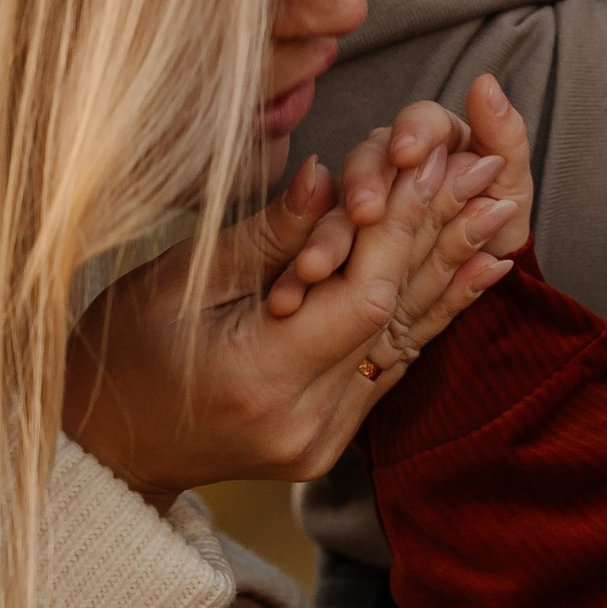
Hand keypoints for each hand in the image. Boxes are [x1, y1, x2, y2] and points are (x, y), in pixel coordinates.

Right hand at [63, 80, 530, 498]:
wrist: (102, 448)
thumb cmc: (124, 349)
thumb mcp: (181, 279)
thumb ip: (268, 234)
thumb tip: (331, 172)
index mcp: (259, 379)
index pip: (360, 295)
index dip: (402, 223)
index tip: (434, 158)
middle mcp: (303, 422)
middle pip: (396, 316)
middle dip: (445, 233)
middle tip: (493, 170)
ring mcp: (322, 440)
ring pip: (405, 340)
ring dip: (454, 269)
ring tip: (504, 208)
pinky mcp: (330, 441)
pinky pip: (392, 365)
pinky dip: (430, 311)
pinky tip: (477, 269)